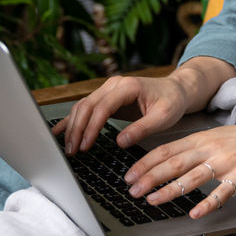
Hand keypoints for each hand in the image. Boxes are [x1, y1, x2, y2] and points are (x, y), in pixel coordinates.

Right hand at [51, 73, 192, 154]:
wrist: (176, 90)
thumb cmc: (172, 101)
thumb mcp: (164, 117)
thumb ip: (142, 128)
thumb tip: (120, 142)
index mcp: (128, 86)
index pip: (103, 106)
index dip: (92, 127)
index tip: (86, 145)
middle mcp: (114, 84)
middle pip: (87, 105)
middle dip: (77, 129)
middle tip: (72, 151)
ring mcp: (108, 89)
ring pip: (83, 106)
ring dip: (73, 127)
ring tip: (68, 148)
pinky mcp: (106, 97)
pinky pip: (85, 108)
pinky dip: (73, 120)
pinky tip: (60, 131)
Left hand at [122, 121, 235, 219]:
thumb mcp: (217, 136)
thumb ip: (195, 147)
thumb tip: (169, 160)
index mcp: (202, 137)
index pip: (166, 150)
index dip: (145, 163)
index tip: (129, 175)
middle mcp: (211, 148)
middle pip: (174, 164)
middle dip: (149, 177)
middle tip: (132, 190)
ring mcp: (226, 162)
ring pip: (192, 178)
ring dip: (169, 191)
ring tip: (152, 201)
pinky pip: (221, 193)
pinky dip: (206, 204)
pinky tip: (194, 214)